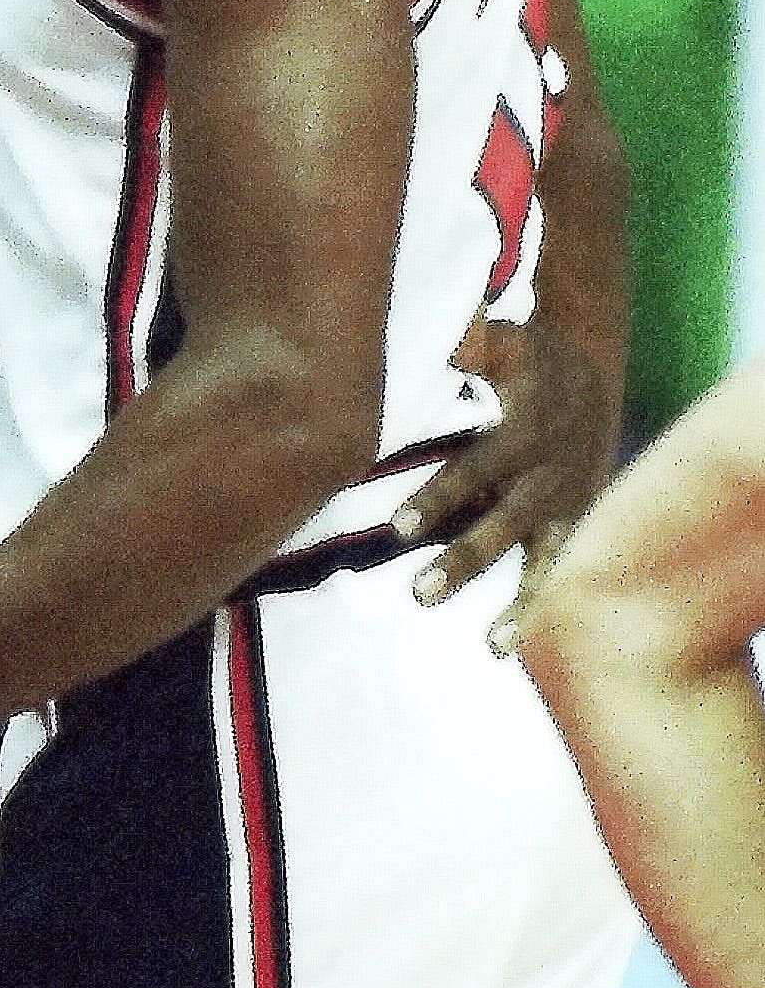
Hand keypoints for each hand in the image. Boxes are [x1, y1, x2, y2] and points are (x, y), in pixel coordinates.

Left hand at [400, 313, 615, 647]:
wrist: (588, 375)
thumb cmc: (527, 358)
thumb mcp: (506, 340)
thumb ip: (472, 343)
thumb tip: (444, 340)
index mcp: (521, 431)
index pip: (474, 469)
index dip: (439, 498)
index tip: (400, 528)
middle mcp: (547, 474)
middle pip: (503, 523)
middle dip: (465, 559)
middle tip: (420, 593)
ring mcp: (567, 504)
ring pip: (541, 557)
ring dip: (515, 600)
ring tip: (490, 645)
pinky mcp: (578, 523)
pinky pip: (562, 569)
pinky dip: (541, 605)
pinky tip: (509, 647)